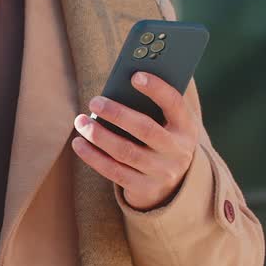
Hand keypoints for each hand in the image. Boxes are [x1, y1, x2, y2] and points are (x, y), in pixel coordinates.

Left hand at [71, 71, 200, 210]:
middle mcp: (178, 151)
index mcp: (186, 128)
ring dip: (99, 135)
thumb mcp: (167, 125)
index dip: (157, 89)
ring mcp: (162, 173)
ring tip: (81, 121)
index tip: (135, 76)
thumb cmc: (161, 142)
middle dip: (118, 114)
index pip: (174, 104)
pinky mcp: (144, 189)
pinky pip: (114, 171)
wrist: (172, 187)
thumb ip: (152, 106)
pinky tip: (79, 143)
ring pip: (125, 152)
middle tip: (95, 101)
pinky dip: (93, 156)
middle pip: (145, 129)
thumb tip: (122, 84)